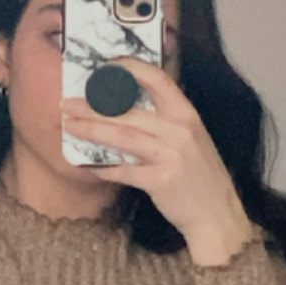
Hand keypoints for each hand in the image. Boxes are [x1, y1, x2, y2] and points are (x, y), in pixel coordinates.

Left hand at [61, 58, 257, 258]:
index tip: (102, 69)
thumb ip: (167, 121)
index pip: (156, 79)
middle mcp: (180, 130)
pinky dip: (105, 168)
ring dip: (91, 130)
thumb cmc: (201, 177)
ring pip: (122, 136)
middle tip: (67, 104)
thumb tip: (129, 108)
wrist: (218, 215)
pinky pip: (125, 171)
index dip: (128, 69)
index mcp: (187, 114)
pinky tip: (90, 166)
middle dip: (93, 107)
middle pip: (128, 111)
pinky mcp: (161, 180)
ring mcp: (171, 155)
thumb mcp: (192, 139)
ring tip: (69, 126)